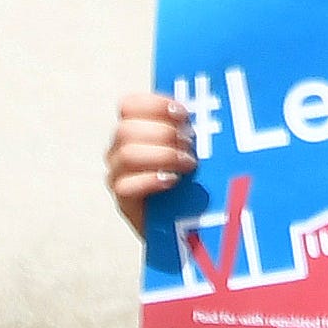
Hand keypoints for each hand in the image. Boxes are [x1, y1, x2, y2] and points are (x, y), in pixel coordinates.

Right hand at [106, 91, 196, 237]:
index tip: (182, 113)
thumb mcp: (193, 148)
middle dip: (163, 133)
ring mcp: (118, 176)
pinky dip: (151, 180)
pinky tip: (172, 181)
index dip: (154, 104)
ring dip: (162, 155)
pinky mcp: (123, 202)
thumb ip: (191, 128)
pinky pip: (125, 186)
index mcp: (134, 129)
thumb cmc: (192, 180)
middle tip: (190, 145)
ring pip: (127, 154)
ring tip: (188, 164)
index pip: (129, 106)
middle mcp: (120, 150)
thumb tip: (209, 110)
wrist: (186, 223)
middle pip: (127, 129)